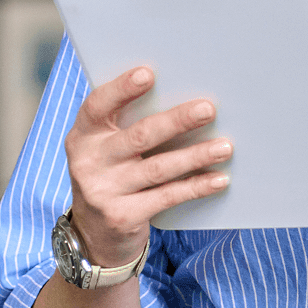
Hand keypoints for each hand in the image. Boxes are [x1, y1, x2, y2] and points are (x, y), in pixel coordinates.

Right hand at [64, 66, 231, 267]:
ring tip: (225, 146)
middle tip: (208, 109)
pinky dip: (196, 186)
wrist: (94, 234)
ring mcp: (104, 192)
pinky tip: (219, 178)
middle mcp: (89, 162)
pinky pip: (167, 197)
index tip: (148, 73)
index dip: (121, 89)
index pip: (97, 106)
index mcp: (83, 136)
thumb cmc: (110, 175)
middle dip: (177, 121)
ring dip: (195, 155)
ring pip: (158, 168)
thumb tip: (181, 98)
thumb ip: (127, 125)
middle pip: (139, 136)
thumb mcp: (105, 149)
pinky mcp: (123, 216)